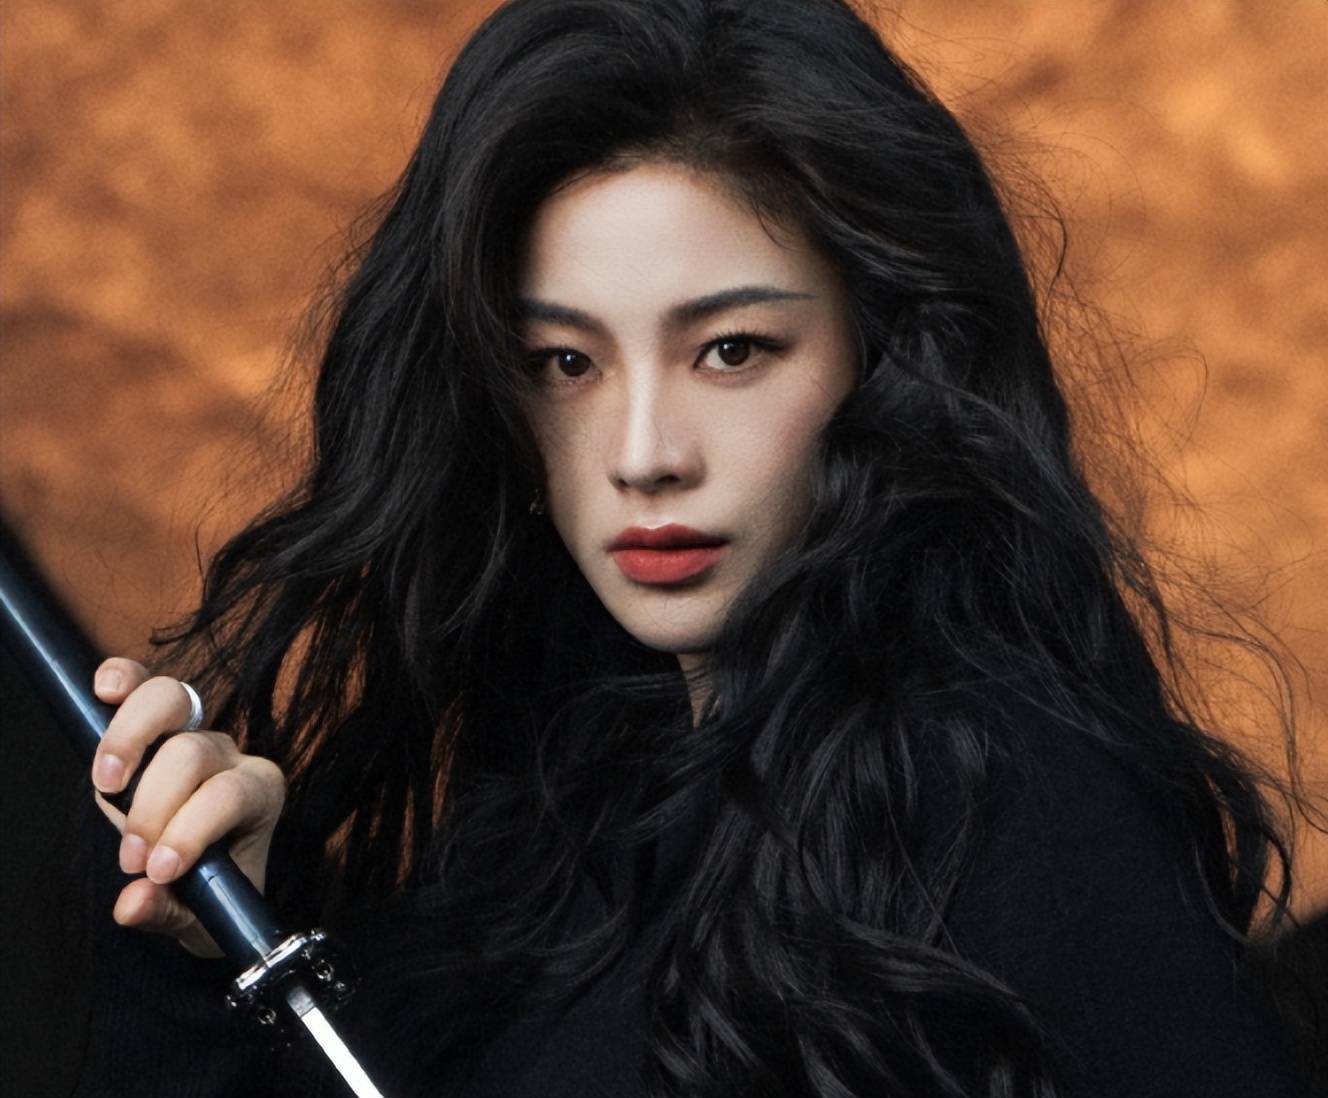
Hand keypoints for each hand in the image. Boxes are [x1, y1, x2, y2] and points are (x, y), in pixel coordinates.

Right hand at [90, 657, 285, 956]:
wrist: (211, 873)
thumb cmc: (212, 889)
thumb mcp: (200, 915)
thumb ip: (168, 911)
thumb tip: (132, 903)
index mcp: (260, 795)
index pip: (228, 796)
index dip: (190, 831)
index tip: (158, 871)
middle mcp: (232, 756)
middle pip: (194, 752)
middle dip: (154, 804)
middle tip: (130, 853)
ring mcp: (197, 730)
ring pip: (173, 703)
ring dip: (129, 742)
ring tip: (107, 784)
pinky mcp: (160, 719)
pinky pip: (145, 686)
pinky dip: (125, 681)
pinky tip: (105, 690)